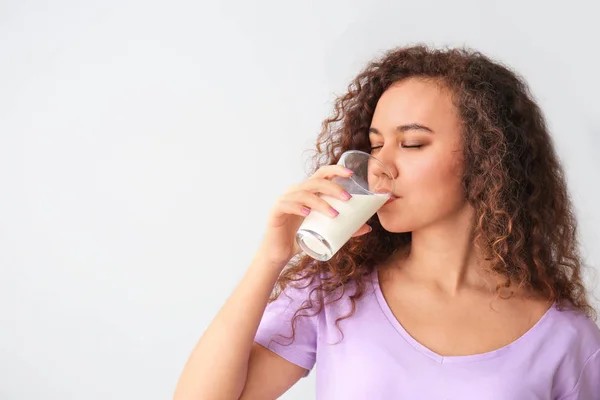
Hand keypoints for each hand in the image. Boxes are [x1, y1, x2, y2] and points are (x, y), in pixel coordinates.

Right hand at [256, 165, 371, 267]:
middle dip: (333, 187)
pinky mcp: (276, 211)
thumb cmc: (303, 238)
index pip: (322, 173)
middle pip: (315, 180)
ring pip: (304, 193)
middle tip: (348, 199)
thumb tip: (367, 228)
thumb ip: (344, 229)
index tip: (351, 174)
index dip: (335, 170)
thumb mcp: (326, 232)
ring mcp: (285, 199)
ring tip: (334, 214)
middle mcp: (296, 191)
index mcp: (308, 191)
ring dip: (321, 202)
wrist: (281, 252)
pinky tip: (307, 213)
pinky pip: (287, 204)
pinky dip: (298, 207)